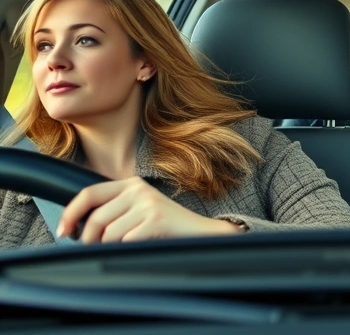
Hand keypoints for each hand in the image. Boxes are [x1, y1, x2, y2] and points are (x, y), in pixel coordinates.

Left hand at [57, 176, 243, 243]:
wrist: (202, 233)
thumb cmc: (166, 227)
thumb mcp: (139, 210)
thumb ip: (114, 210)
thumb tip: (77, 226)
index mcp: (131, 184)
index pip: (89, 193)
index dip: (71, 213)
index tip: (64, 231)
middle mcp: (138, 189)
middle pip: (95, 218)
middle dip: (89, 240)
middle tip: (94, 249)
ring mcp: (148, 203)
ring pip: (109, 233)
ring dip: (110, 247)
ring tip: (125, 248)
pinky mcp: (155, 220)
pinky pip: (125, 242)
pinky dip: (127, 250)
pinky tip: (139, 248)